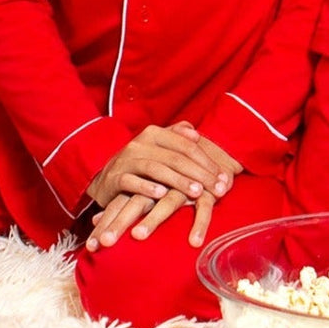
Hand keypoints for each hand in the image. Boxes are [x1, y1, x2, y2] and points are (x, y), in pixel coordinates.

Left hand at [86, 187, 219, 250]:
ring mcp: (182, 186)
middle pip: (136, 203)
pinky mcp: (205, 191)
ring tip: (138, 237)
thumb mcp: (147, 188)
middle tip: (104, 243)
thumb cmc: (173, 177)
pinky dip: (199, 224)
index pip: (120, 204)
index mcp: (143, 183)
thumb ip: (123, 203)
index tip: (90, 246)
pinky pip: (203, 208)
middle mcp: (159, 183)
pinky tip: (194, 242)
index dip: (106, 224)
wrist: (211, 154)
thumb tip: (94, 219)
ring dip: (152, 220)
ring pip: (166, 204)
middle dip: (119, 223)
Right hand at [87, 123, 233, 211]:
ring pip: (157, 168)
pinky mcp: (115, 178)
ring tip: (197, 192)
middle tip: (218, 189)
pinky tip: (162, 194)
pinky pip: (132, 182)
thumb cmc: (139, 164)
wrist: (104, 178)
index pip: (187, 145)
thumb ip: (176, 137)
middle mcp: (141, 143)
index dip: (207, 161)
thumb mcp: (158, 148)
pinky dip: (147, 187)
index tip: (224, 178)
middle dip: (200, 174)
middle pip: (176, 157)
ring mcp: (127, 160)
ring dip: (179, 181)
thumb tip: (195, 132)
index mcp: (154, 133)